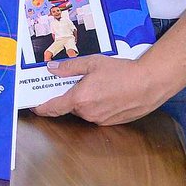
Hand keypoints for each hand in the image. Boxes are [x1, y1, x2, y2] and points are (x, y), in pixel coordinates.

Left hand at [33, 55, 170, 125]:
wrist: (151, 83)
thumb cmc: (123, 72)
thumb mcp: (93, 63)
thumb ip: (69, 67)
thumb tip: (52, 69)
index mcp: (79, 99)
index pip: (53, 108)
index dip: (41, 107)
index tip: (34, 106)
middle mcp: (88, 113)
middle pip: (70, 107)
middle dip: (69, 97)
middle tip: (74, 83)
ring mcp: (100, 120)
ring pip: (84, 111)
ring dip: (84, 101)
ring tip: (96, 85)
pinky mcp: (112, 122)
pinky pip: (97, 114)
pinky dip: (97, 106)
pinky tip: (107, 93)